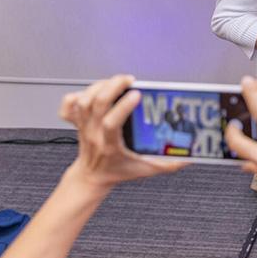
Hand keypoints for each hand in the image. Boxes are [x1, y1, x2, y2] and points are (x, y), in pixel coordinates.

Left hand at [58, 75, 186, 192]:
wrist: (91, 178)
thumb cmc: (117, 172)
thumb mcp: (146, 170)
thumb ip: (169, 164)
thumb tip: (188, 156)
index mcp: (110, 145)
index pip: (111, 122)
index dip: (123, 106)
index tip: (137, 94)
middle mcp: (94, 133)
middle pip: (96, 103)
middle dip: (113, 86)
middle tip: (129, 80)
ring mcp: (83, 127)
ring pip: (84, 100)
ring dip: (100, 85)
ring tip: (116, 81)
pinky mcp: (77, 122)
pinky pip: (68, 105)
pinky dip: (77, 94)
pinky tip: (92, 90)